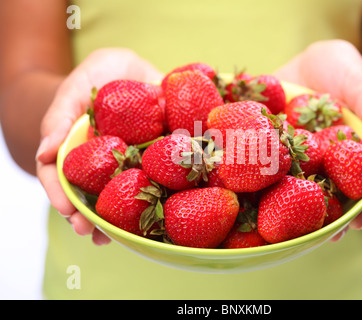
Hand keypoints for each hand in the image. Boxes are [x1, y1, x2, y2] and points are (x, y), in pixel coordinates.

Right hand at [36, 48, 163, 244]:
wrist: (134, 69)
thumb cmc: (98, 75)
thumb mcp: (76, 88)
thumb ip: (60, 117)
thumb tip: (45, 152)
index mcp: (79, 150)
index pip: (61, 177)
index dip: (61, 195)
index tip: (66, 212)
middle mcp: (103, 162)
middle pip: (91, 194)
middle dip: (89, 216)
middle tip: (91, 233)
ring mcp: (131, 163)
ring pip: (123, 194)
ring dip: (121, 218)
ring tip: (123, 237)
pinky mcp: (158, 157)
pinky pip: (159, 178)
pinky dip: (159, 195)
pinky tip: (163, 210)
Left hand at [274, 40, 361, 239]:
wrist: (307, 64)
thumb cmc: (344, 71)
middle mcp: (340, 163)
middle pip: (349, 196)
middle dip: (344, 216)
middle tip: (336, 232)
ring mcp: (310, 164)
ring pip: (313, 194)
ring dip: (308, 216)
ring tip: (301, 232)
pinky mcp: (283, 158)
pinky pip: (278, 177)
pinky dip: (272, 191)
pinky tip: (262, 201)